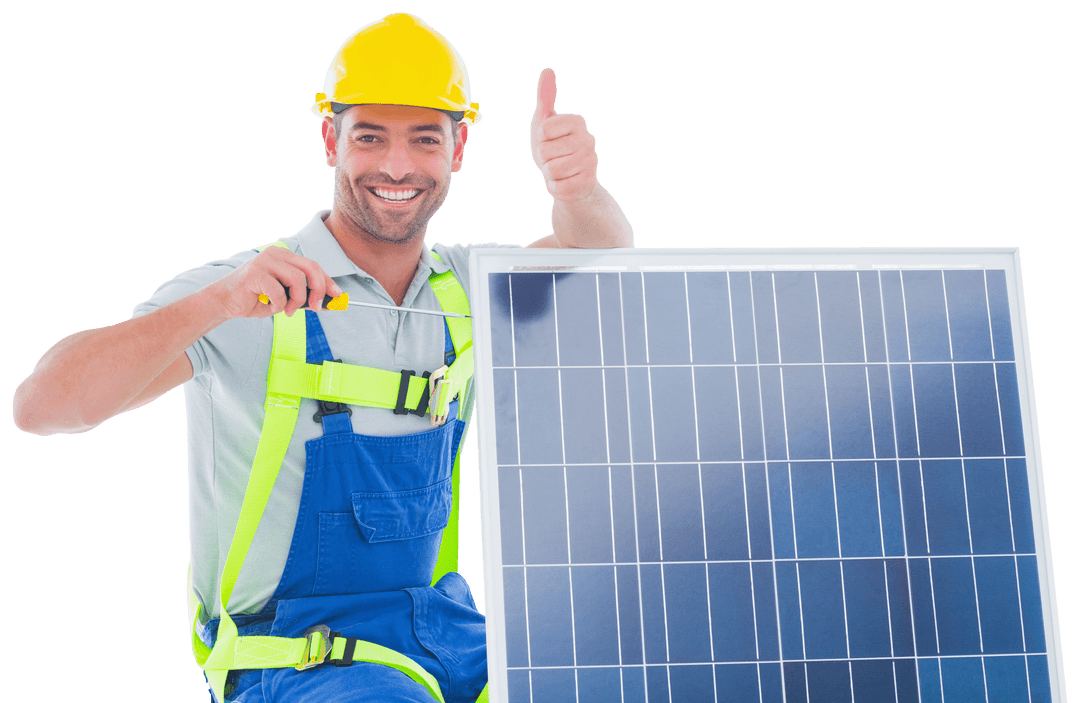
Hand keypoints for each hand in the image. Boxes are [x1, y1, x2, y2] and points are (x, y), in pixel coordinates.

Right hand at [209, 246, 341, 318]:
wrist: (225, 302)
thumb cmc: (256, 299)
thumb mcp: (285, 297)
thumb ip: (304, 296)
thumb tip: (329, 302)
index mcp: (284, 257)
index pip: (313, 266)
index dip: (328, 281)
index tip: (337, 295)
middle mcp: (276, 254)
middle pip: (311, 268)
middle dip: (318, 290)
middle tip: (316, 308)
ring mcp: (264, 261)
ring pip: (297, 279)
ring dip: (296, 300)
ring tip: (287, 310)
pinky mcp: (255, 273)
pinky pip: (279, 291)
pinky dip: (278, 305)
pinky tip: (270, 307)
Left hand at [529, 67, 598, 202]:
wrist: (565, 176)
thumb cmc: (552, 145)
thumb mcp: (544, 121)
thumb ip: (545, 97)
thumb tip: (547, 71)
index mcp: (577, 122)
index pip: (543, 130)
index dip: (539, 139)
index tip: (547, 140)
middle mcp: (588, 139)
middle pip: (546, 151)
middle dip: (543, 158)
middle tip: (553, 157)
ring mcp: (591, 161)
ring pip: (553, 170)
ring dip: (549, 173)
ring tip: (557, 169)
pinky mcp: (588, 182)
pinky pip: (560, 186)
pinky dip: (555, 186)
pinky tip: (563, 181)